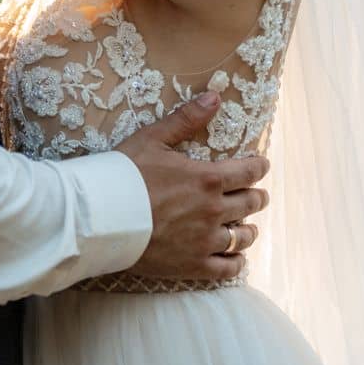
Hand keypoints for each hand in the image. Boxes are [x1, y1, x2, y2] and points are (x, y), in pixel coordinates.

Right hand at [116, 93, 269, 282]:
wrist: (102, 216)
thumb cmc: (126, 173)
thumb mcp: (154, 138)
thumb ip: (187, 118)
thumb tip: (215, 96)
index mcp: (207, 179)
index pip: (249, 172)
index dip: (259, 166)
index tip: (261, 164)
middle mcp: (214, 211)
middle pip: (251, 203)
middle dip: (257, 196)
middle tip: (257, 194)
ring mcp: (205, 241)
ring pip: (243, 237)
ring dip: (249, 228)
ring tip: (247, 226)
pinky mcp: (194, 265)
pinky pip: (229, 268)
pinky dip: (237, 261)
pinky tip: (235, 256)